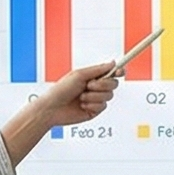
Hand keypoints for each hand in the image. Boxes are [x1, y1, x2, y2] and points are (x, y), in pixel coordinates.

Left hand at [1, 64, 120, 159]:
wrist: (52, 108)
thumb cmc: (61, 90)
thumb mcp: (79, 75)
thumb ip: (98, 70)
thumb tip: (113, 63)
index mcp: (92, 77)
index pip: (110, 73)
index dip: (118, 71)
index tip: (121, 71)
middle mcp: (95, 88)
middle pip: (113, 84)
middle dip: (103, 84)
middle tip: (89, 85)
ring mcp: (95, 100)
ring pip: (109, 96)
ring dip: (94, 96)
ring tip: (81, 97)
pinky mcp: (94, 111)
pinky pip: (102, 106)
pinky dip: (91, 105)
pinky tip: (81, 105)